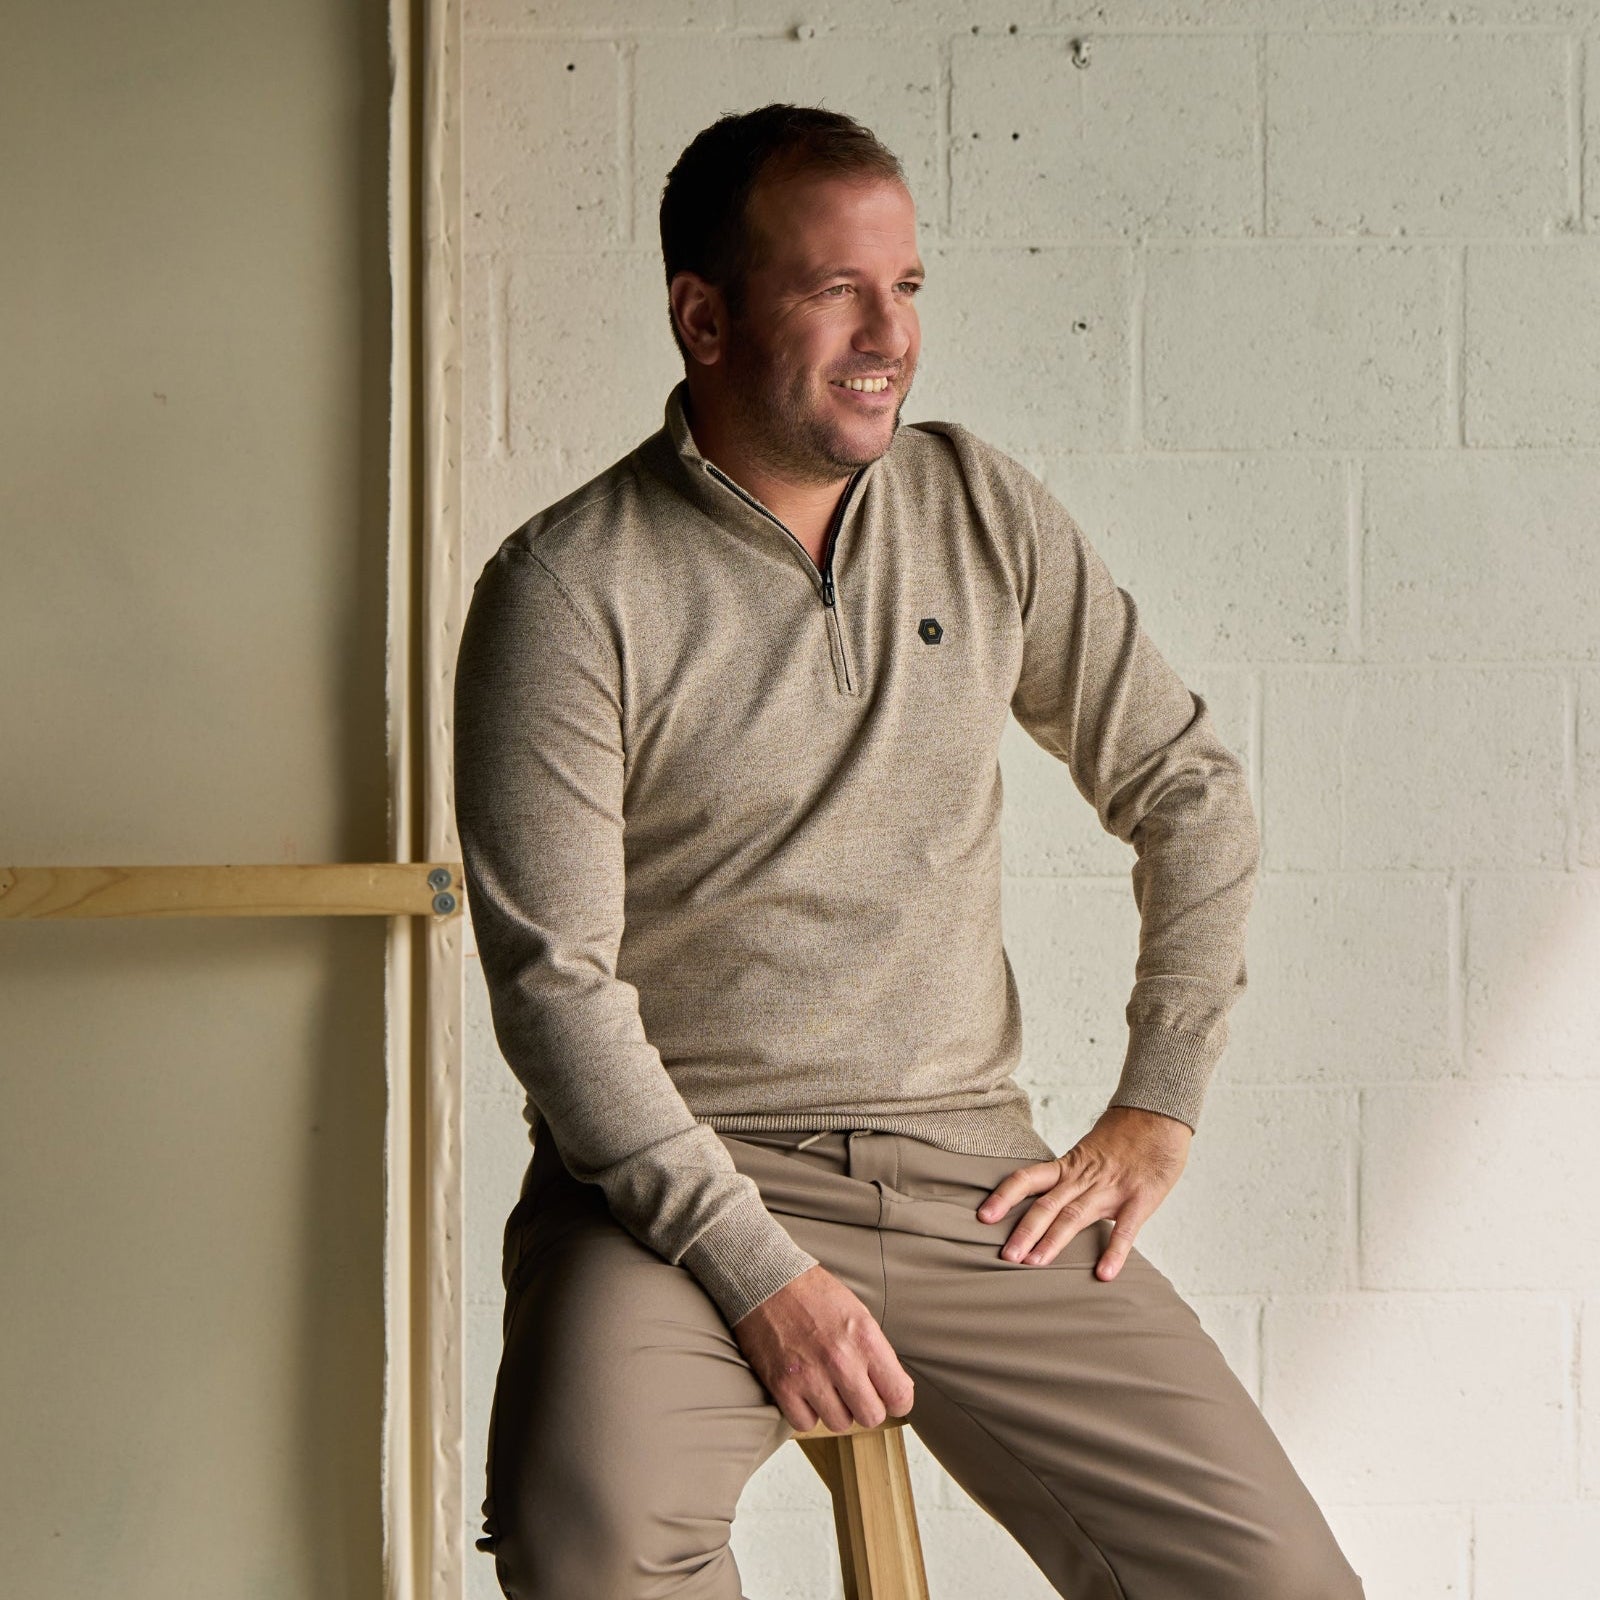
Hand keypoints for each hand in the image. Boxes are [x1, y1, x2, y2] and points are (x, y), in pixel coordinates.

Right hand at [729, 1263, 914, 1433]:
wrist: (766, 1280)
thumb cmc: (813, 1294)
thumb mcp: (858, 1312)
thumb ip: (877, 1352)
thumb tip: (897, 1388)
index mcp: (864, 1337)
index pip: (899, 1395)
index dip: (897, 1401)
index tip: (887, 1397)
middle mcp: (841, 1359)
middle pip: (871, 1416)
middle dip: (866, 1407)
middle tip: (854, 1392)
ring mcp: (810, 1375)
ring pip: (840, 1423)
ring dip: (835, 1409)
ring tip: (826, 1386)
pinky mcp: (782, 1385)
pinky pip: (805, 1424)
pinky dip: (805, 1412)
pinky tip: (804, 1391)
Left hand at [975, 1105, 1191, 1279]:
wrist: (1158, 1114)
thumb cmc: (1124, 1136)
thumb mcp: (1088, 1153)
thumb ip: (1071, 1179)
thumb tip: (1048, 1203)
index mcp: (1069, 1166)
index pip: (1027, 1179)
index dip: (1004, 1197)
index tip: (983, 1216)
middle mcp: (1084, 1178)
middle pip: (1046, 1204)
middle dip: (1024, 1231)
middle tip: (1005, 1256)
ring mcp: (1111, 1189)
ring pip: (1075, 1216)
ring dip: (1054, 1241)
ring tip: (1034, 1265)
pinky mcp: (1140, 1199)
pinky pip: (1125, 1228)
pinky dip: (1114, 1251)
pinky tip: (1105, 1273)